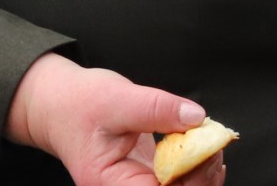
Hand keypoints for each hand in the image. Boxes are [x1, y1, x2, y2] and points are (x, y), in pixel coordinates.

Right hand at [5, 54, 224, 185]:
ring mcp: (138, 183)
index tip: (207, 152)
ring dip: (203, 174)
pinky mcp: (149, 173)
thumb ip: (157, 108)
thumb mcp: (117, 99)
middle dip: (202, 178)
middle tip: (215, 145)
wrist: (61, 105)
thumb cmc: (79, 105)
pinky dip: (197, 165)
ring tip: (213, 144)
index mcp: (109, 184)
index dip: (189, 183)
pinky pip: (179, 180)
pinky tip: (206, 148)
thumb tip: (196, 118)